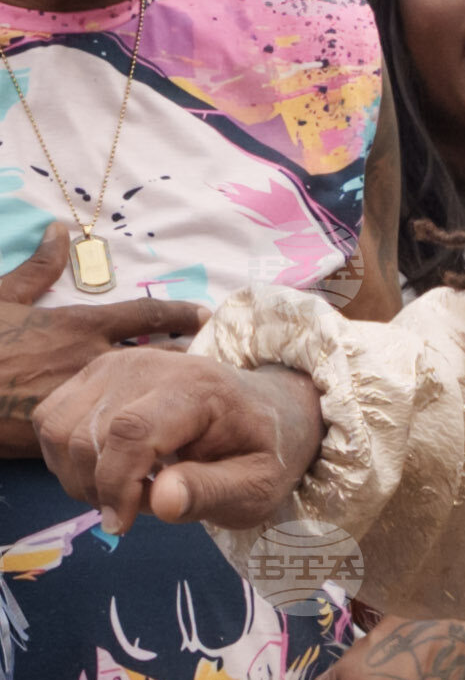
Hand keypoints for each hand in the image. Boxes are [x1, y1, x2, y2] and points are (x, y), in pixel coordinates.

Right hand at [0, 240, 201, 448]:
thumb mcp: (0, 294)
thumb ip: (37, 267)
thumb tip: (60, 230)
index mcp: (77, 325)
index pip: (143, 314)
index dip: (178, 313)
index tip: (207, 315)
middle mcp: (88, 362)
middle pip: (158, 361)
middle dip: (191, 365)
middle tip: (226, 367)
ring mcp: (80, 399)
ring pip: (139, 402)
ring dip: (169, 404)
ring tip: (204, 408)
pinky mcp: (63, 435)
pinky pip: (108, 439)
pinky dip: (133, 441)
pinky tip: (156, 449)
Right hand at [36, 347, 321, 533]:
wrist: (258, 408)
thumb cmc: (259, 450)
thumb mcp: (257, 485)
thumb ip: (212, 492)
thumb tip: (162, 502)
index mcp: (196, 387)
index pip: (131, 431)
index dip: (116, 485)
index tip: (122, 524)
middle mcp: (146, 365)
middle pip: (86, 437)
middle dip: (103, 489)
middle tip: (145, 505)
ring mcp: (112, 365)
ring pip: (59, 431)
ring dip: (83, 477)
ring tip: (131, 487)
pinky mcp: (91, 374)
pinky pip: (50, 422)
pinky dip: (67, 458)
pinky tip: (108, 468)